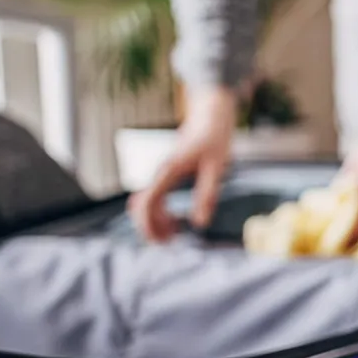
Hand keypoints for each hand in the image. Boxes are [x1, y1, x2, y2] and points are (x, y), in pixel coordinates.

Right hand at [129, 86, 236, 240]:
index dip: (149, 225)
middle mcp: (159, 173)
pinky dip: (159, 213)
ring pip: (145, 204)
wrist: (210, 115)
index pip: (147, 203)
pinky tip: (175, 219)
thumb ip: (207, 194)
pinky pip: (152, 198)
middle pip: (141, 207)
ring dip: (155, 222)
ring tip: (175, 232)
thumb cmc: (215, 138)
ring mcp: (160, 174)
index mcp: (168, 171)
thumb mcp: (217, 168)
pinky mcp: (165, 175)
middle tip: (172, 241)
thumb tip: (199, 224)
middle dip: (151, 228)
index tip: (163, 241)